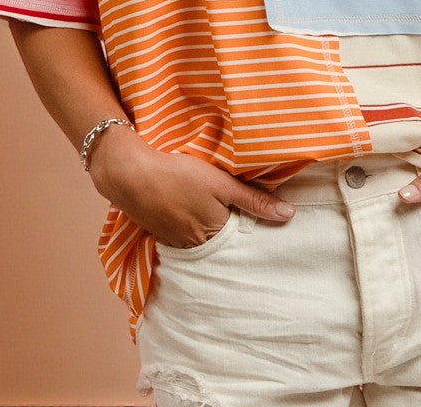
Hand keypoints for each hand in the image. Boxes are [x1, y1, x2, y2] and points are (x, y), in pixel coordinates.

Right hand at [88, 125, 294, 246]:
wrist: (131, 175)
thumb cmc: (179, 175)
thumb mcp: (221, 183)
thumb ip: (254, 200)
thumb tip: (289, 215)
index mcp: (217, 232)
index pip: (243, 234)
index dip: (251, 223)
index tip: (259, 215)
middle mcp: (198, 245)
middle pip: (223, 240)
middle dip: (232, 231)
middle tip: (235, 213)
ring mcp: (178, 243)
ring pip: (204, 239)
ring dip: (210, 229)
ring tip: (212, 210)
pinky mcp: (162, 235)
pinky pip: (185, 237)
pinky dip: (191, 228)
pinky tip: (190, 212)